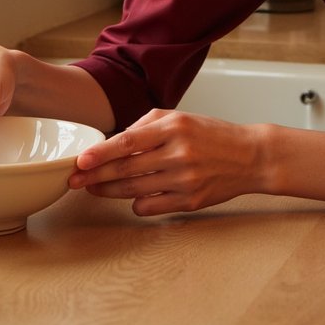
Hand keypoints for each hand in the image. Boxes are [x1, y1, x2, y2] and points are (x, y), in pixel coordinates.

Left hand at [68, 109, 268, 215]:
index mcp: (173, 127)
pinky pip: (150, 207)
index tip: (81, 160)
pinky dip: (137, 203)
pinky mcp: (189, 202)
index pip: (128, 142)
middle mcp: (178, 154)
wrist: (249, 155)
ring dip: (109, 191)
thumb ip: (146, 125)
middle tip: (74, 180)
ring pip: (133, 191)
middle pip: (126, 170)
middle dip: (95, 176)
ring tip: (94, 188)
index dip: (101, 153)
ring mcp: (184, 180)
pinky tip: (134, 196)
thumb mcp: (180, 117)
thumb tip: (114, 141)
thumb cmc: (211, 134)